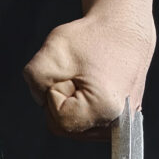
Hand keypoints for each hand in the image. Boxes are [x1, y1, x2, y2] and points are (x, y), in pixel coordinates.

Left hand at [23, 11, 154, 140]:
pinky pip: (84, 122)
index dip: (55, 91)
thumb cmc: (92, 37)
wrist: (123, 30)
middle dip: (61, 96)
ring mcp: (120, 128)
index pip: (57, 119)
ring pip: (72, 126)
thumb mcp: (53, 51)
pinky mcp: (119, 124)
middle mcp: (118, 127)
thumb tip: (40, 100)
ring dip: (69, 99)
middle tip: (77, 73)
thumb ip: (35, 79)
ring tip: (85, 77)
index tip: (70, 71)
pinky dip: (79, 103)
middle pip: (64, 127)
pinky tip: (90, 85)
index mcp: (106, 111)